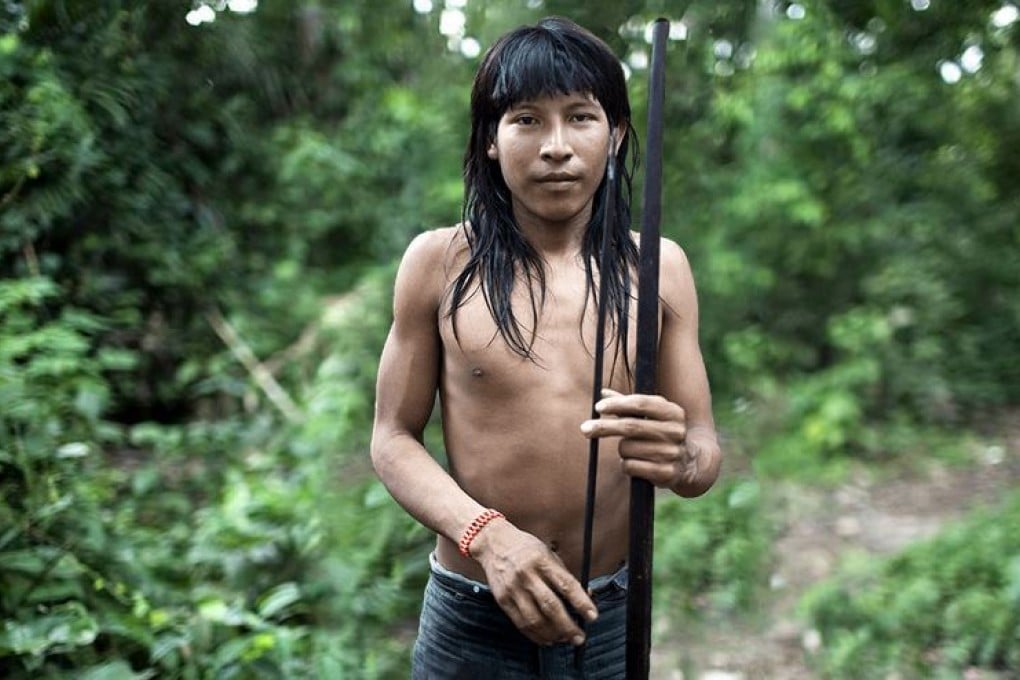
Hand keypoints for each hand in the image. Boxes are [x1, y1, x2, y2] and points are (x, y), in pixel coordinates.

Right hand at [470, 519, 596, 645]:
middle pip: (550, 606)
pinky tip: (546, 638)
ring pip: (535, 620)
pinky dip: (536, 635)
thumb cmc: (525, 548)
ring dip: (552, 634)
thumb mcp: (548, 553)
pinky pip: (520, 623)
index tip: (592, 616)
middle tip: (579, 637)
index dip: (581, 603)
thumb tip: (586, 596)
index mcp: (542, 561)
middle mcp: (527, 575)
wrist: (493, 543)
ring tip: (564, 639)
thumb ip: (564, 575)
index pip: (566, 585)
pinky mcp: (502, 600)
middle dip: (568, 626)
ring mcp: (513, 588)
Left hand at [580, 388, 699, 490]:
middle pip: (630, 426)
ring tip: (633, 451)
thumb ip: (627, 404)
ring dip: (622, 450)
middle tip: (584, 428)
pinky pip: (630, 467)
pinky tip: (637, 464)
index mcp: (673, 412)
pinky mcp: (666, 473)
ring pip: (627, 448)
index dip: (617, 404)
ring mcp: (672, 453)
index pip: (641, 403)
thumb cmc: (661, 433)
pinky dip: (626, 465)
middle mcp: (675, 431)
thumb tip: (602, 392)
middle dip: (604, 427)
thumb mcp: (651, 415)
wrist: (690, 463)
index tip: (598, 407)